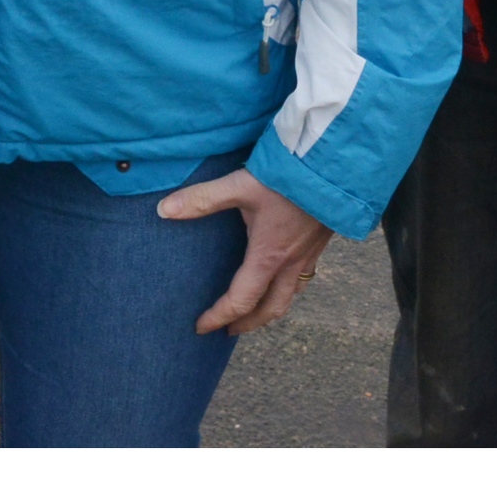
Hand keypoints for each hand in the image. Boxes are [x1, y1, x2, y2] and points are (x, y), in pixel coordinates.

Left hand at [158, 169, 331, 334]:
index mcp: (268, 257)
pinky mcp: (319, 242)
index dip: (218, 317)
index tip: (201, 327)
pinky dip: (289, 287)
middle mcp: (290, 263)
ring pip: (291, 295)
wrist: (332, 167)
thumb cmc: (287, 178)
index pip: (240, 301)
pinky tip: (282, 273)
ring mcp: (309, 254)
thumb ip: (202, 199)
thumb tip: (163, 211)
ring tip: (255, 308)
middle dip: (248, 323)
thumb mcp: (240, 186)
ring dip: (270, 308)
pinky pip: (304, 277)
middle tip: (228, 330)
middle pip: (270, 309)